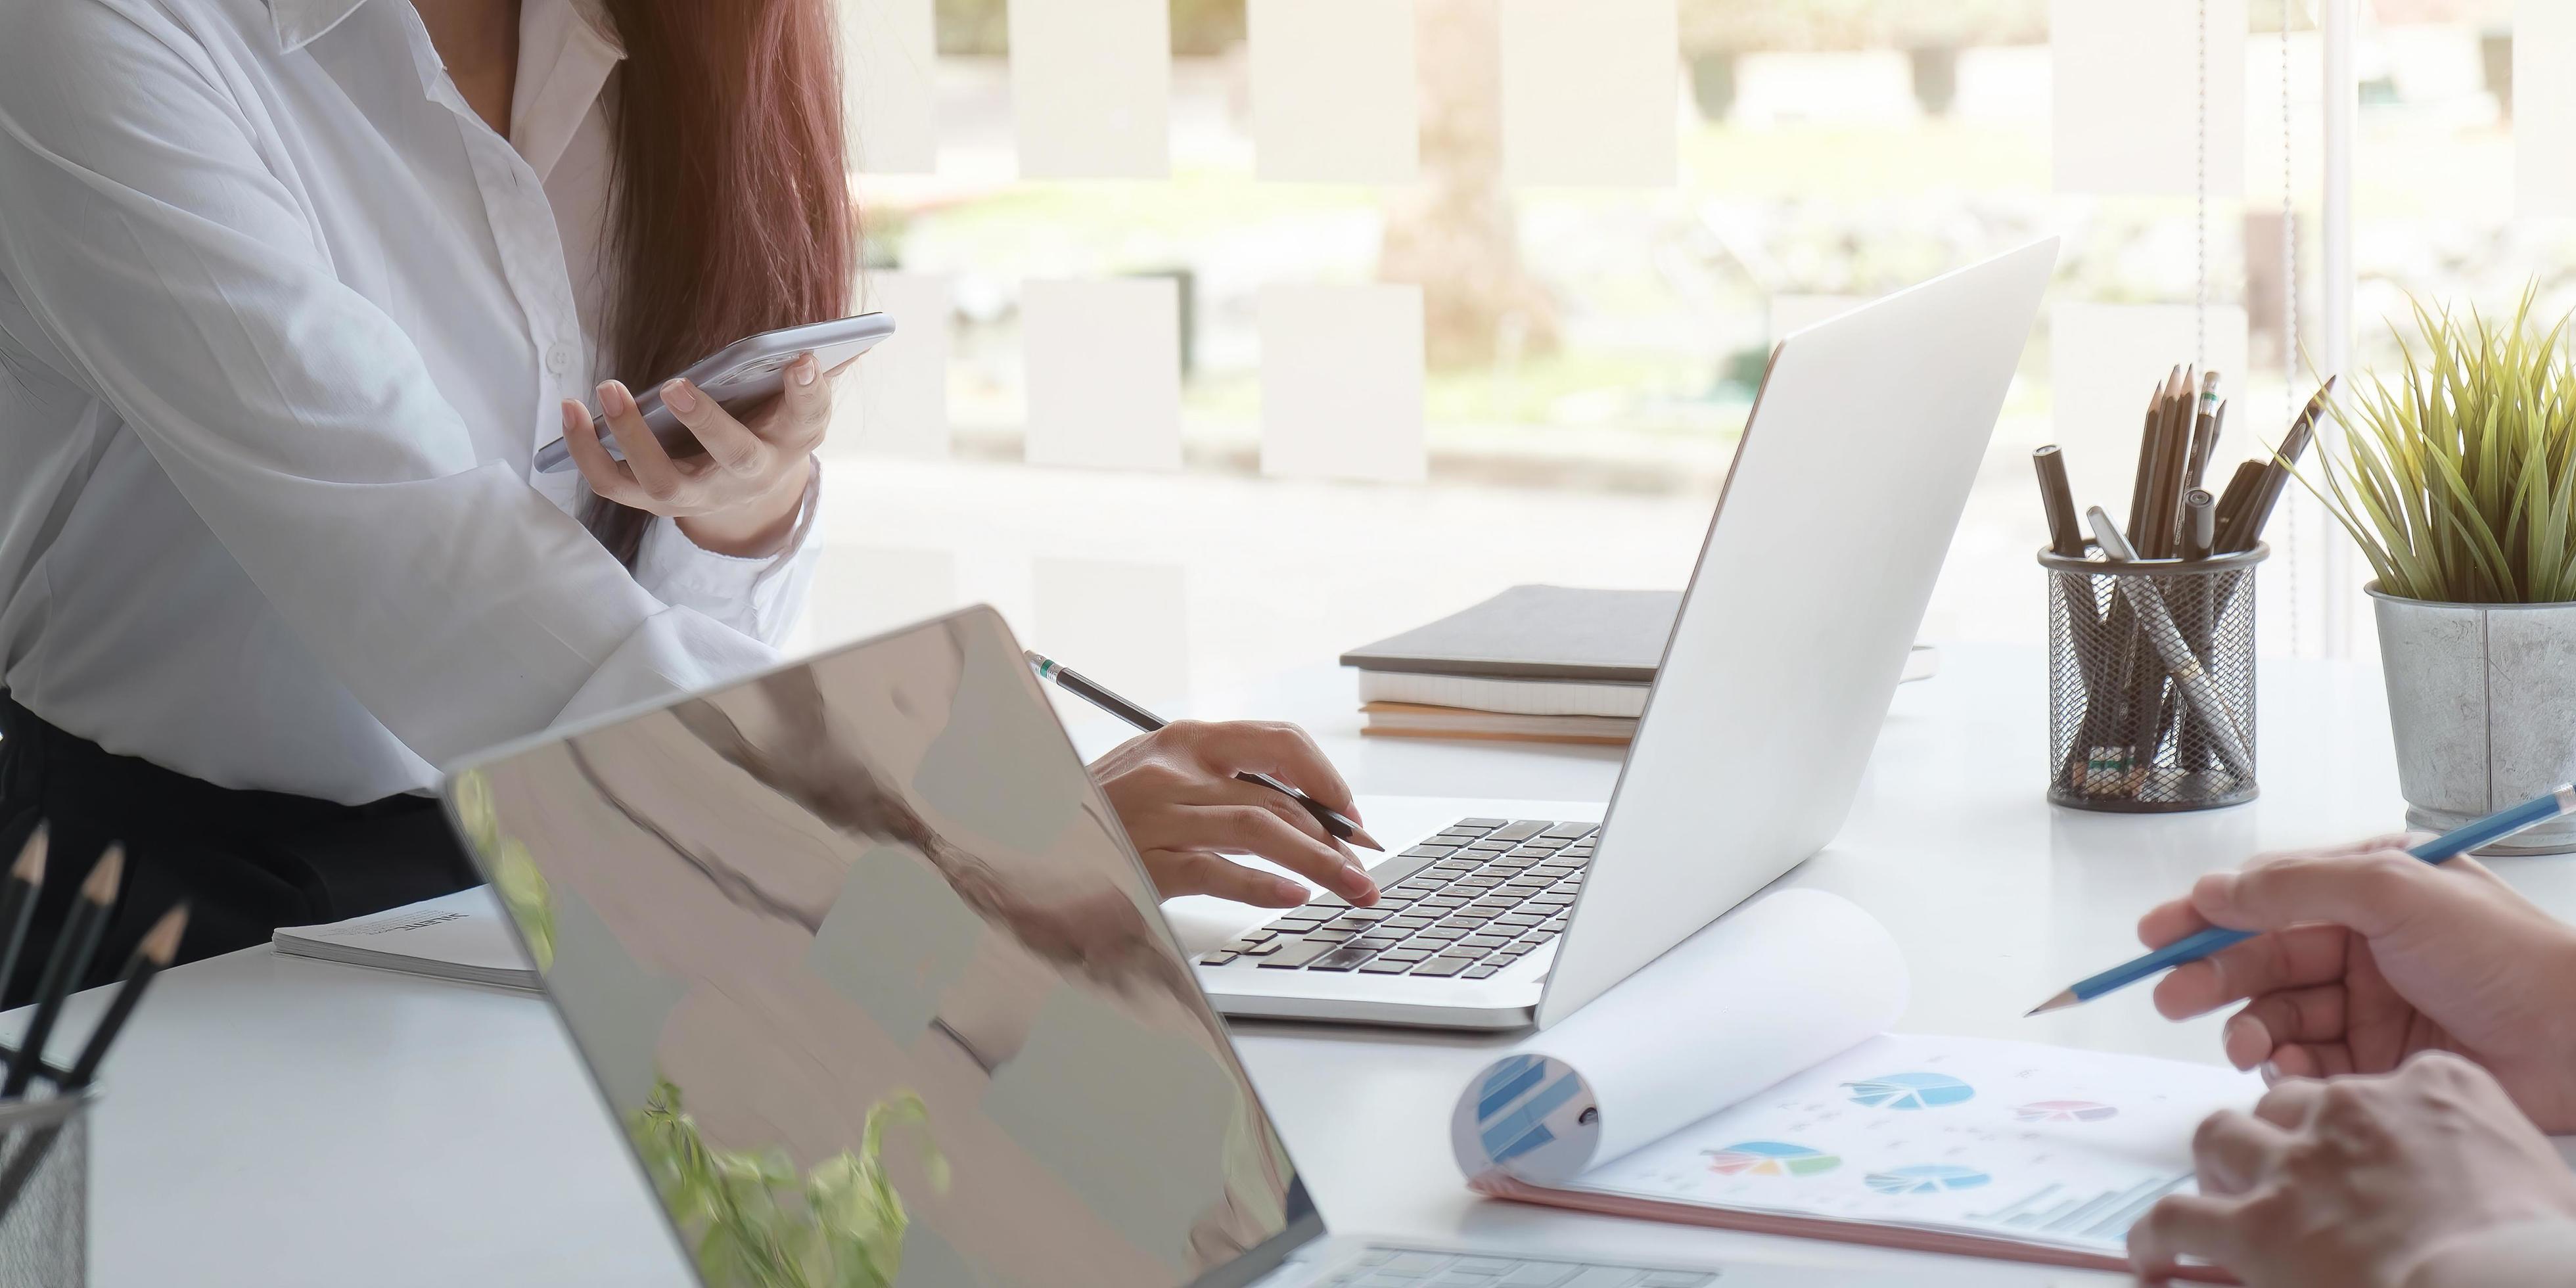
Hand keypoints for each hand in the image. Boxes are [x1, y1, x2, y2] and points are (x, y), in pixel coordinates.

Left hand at [561, 352, 844, 556]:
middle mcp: (744, 477)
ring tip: (608, 388)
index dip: (808, 391)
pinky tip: (569, 408)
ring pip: (661, 481)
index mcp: (788, 443)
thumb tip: (835, 342)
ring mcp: (696, 495)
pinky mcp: (652, 500)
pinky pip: (613, 483)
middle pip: (731, 456)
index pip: (807, 416)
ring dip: (630, 437)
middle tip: (676, 384)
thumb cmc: (773, 430)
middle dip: (705, 423)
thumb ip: (810, 378)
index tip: (803, 358)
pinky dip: (586, 450)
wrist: (747, 494)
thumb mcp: (800, 405)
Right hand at [1091, 721, 1379, 908]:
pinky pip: (1215, 871)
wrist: (1025, 839)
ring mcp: (1158, 815)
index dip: (1326, 779)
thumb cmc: (1098, 812)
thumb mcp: (1158, 779)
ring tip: (1351, 887)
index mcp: (1185, 740)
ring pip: (1260, 827)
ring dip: (1318, 860)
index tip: (1350, 813)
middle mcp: (1176, 770)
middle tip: (1363, 867)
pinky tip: (1291, 897)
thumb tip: (1294, 812)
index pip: (1278, 742)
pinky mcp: (1143, 862)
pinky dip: (1260, 885)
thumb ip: (1217, 785)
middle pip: (1279, 795)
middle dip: (1334, 835)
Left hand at [2131, 1053, 2575, 1285]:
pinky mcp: (2255, 1223)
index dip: (2363, 1124)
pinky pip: (2177, 1215)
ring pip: (2223, 1136)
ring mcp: (2298, 1164)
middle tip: (2284, 1178)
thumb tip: (2470, 1191)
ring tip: (2217, 1196)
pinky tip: (2153, 1256)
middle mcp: (2354, 1111)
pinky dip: (2157, 1234)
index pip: (2380, 1085)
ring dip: (2218, 1164)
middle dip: (2281, 1135)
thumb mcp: (2531, 1173)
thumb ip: (2485, 1158)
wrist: (2503, 1285)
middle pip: (2289, 1102)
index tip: (2364, 1153)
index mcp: (2435, 1089)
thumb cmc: (2534, 1248)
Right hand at [2138, 834, 2575, 1130]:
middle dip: (2213, 977)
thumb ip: (2296, 886)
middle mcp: (2363, 943)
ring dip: (2248, 1027)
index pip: (2266, 896)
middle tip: (2174, 999)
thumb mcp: (2394, 890)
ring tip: (2243, 1045)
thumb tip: (2213, 889)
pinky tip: (2285, 1070)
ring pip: (2279, 1013)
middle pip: (2262, 958)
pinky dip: (2287, 1067)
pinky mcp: (2379, 1061)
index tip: (2157, 934)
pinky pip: (2309, 1062)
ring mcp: (2370, 1004)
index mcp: (2366, 889)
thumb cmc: (2503, 953)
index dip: (2206, 915)